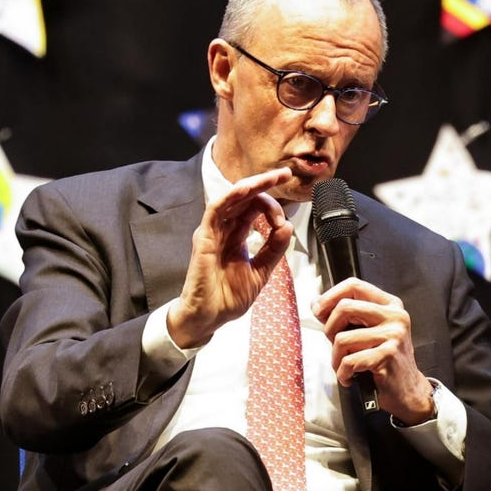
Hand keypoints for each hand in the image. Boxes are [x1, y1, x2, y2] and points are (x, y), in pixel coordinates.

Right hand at [167, 167, 293, 347]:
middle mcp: (224, 230)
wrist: (210, 318)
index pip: (253, 208)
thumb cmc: (229, 297)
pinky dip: (230, 197)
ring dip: (252, 185)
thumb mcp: (261, 271)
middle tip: (285, 173)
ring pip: (231, 198)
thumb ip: (274, 249)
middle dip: (265, 183)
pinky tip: (246, 189)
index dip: (272, 206)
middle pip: (244, 198)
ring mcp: (213, 232)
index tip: (284, 221)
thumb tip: (286, 225)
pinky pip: (215, 210)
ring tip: (272, 177)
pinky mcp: (204, 237)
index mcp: (236, 236)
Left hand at [311, 278, 434, 424]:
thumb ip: (347, 316)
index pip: (354, 285)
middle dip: (330, 329)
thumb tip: (316, 303)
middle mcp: (395, 316)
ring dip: (336, 359)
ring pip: (342, 339)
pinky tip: (350, 378)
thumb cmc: (385, 360)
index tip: (318, 311)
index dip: (330, 296)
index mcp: (390, 305)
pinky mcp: (388, 355)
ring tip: (345, 367)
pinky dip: (343, 373)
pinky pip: (349, 361)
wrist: (408, 390)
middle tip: (335, 345)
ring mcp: (393, 335)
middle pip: (344, 307)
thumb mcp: (369, 331)